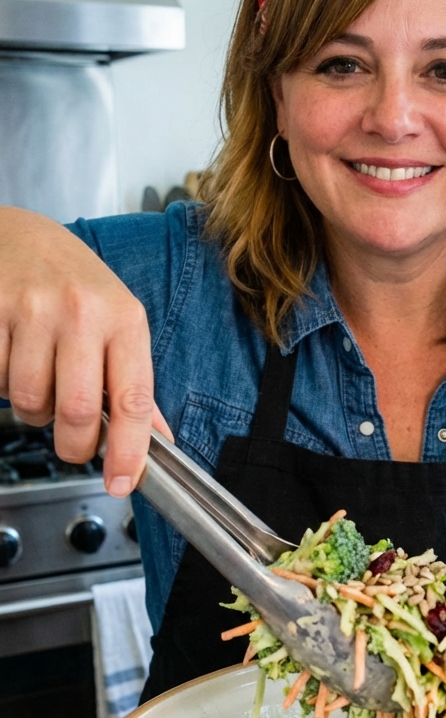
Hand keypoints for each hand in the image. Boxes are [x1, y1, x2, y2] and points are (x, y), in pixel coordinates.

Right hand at [0, 208, 171, 495]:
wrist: (19, 235)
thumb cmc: (74, 284)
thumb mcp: (118, 322)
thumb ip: (134, 383)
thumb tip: (158, 440)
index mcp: (124, 319)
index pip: (132, 399)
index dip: (127, 451)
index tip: (121, 482)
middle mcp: (81, 312)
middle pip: (76, 411)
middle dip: (73, 444)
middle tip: (73, 443)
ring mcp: (32, 310)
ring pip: (28, 400)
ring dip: (33, 410)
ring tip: (40, 381)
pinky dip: (2, 384)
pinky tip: (14, 358)